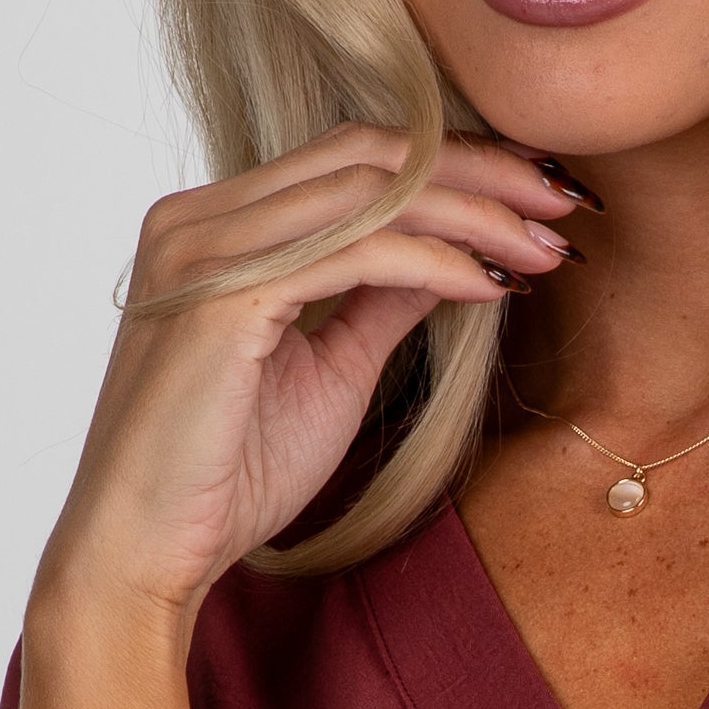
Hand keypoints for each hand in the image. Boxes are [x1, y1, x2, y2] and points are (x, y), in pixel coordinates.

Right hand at [0, 129, 578, 708]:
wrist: (144, 553)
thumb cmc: (224, 476)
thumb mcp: (330, 370)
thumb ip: (381, 299)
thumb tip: (455, 252)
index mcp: (214, 225)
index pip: (351, 159)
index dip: (454, 165)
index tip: (536, 198)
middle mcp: (198, 219)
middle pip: (366, 155)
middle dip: (481, 171)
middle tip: (564, 205)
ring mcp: (203, 253)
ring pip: (368, 193)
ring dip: (473, 213)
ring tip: (546, 247)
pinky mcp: (221, 302)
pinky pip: (354, 254)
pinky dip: (433, 262)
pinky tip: (489, 286)